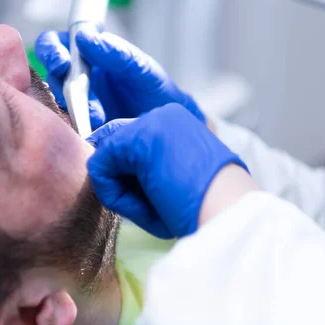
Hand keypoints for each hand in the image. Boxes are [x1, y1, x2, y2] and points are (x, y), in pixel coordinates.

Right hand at [34, 28, 205, 130]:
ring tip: (98, 116)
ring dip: (74, 107)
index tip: (63, 62)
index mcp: (88, 53)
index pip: (56, 43)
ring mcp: (76, 101)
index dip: (51, 50)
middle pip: (51, 73)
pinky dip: (76, 124)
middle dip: (60, 83)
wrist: (167, 125)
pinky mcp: (79, 125)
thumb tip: (84, 37)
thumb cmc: (154, 91)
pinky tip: (94, 129)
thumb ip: (116, 52)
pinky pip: (66, 123)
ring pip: (57, 100)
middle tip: (75, 94)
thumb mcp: (141, 68)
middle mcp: (77, 76)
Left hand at [87, 104, 246, 238]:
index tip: (147, 197)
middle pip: (116, 147)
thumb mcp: (174, 180)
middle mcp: (162, 116)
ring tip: (152, 208)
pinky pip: (100, 167)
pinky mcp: (134, 137)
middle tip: (151, 205)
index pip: (133, 143)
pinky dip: (112, 193)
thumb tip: (98, 167)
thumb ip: (142, 170)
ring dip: (119, 190)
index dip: (129, 173)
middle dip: (121, 181)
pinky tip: (140, 207)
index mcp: (177, 124)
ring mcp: (148, 122)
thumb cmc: (206, 205)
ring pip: (106, 157)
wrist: (226, 206)